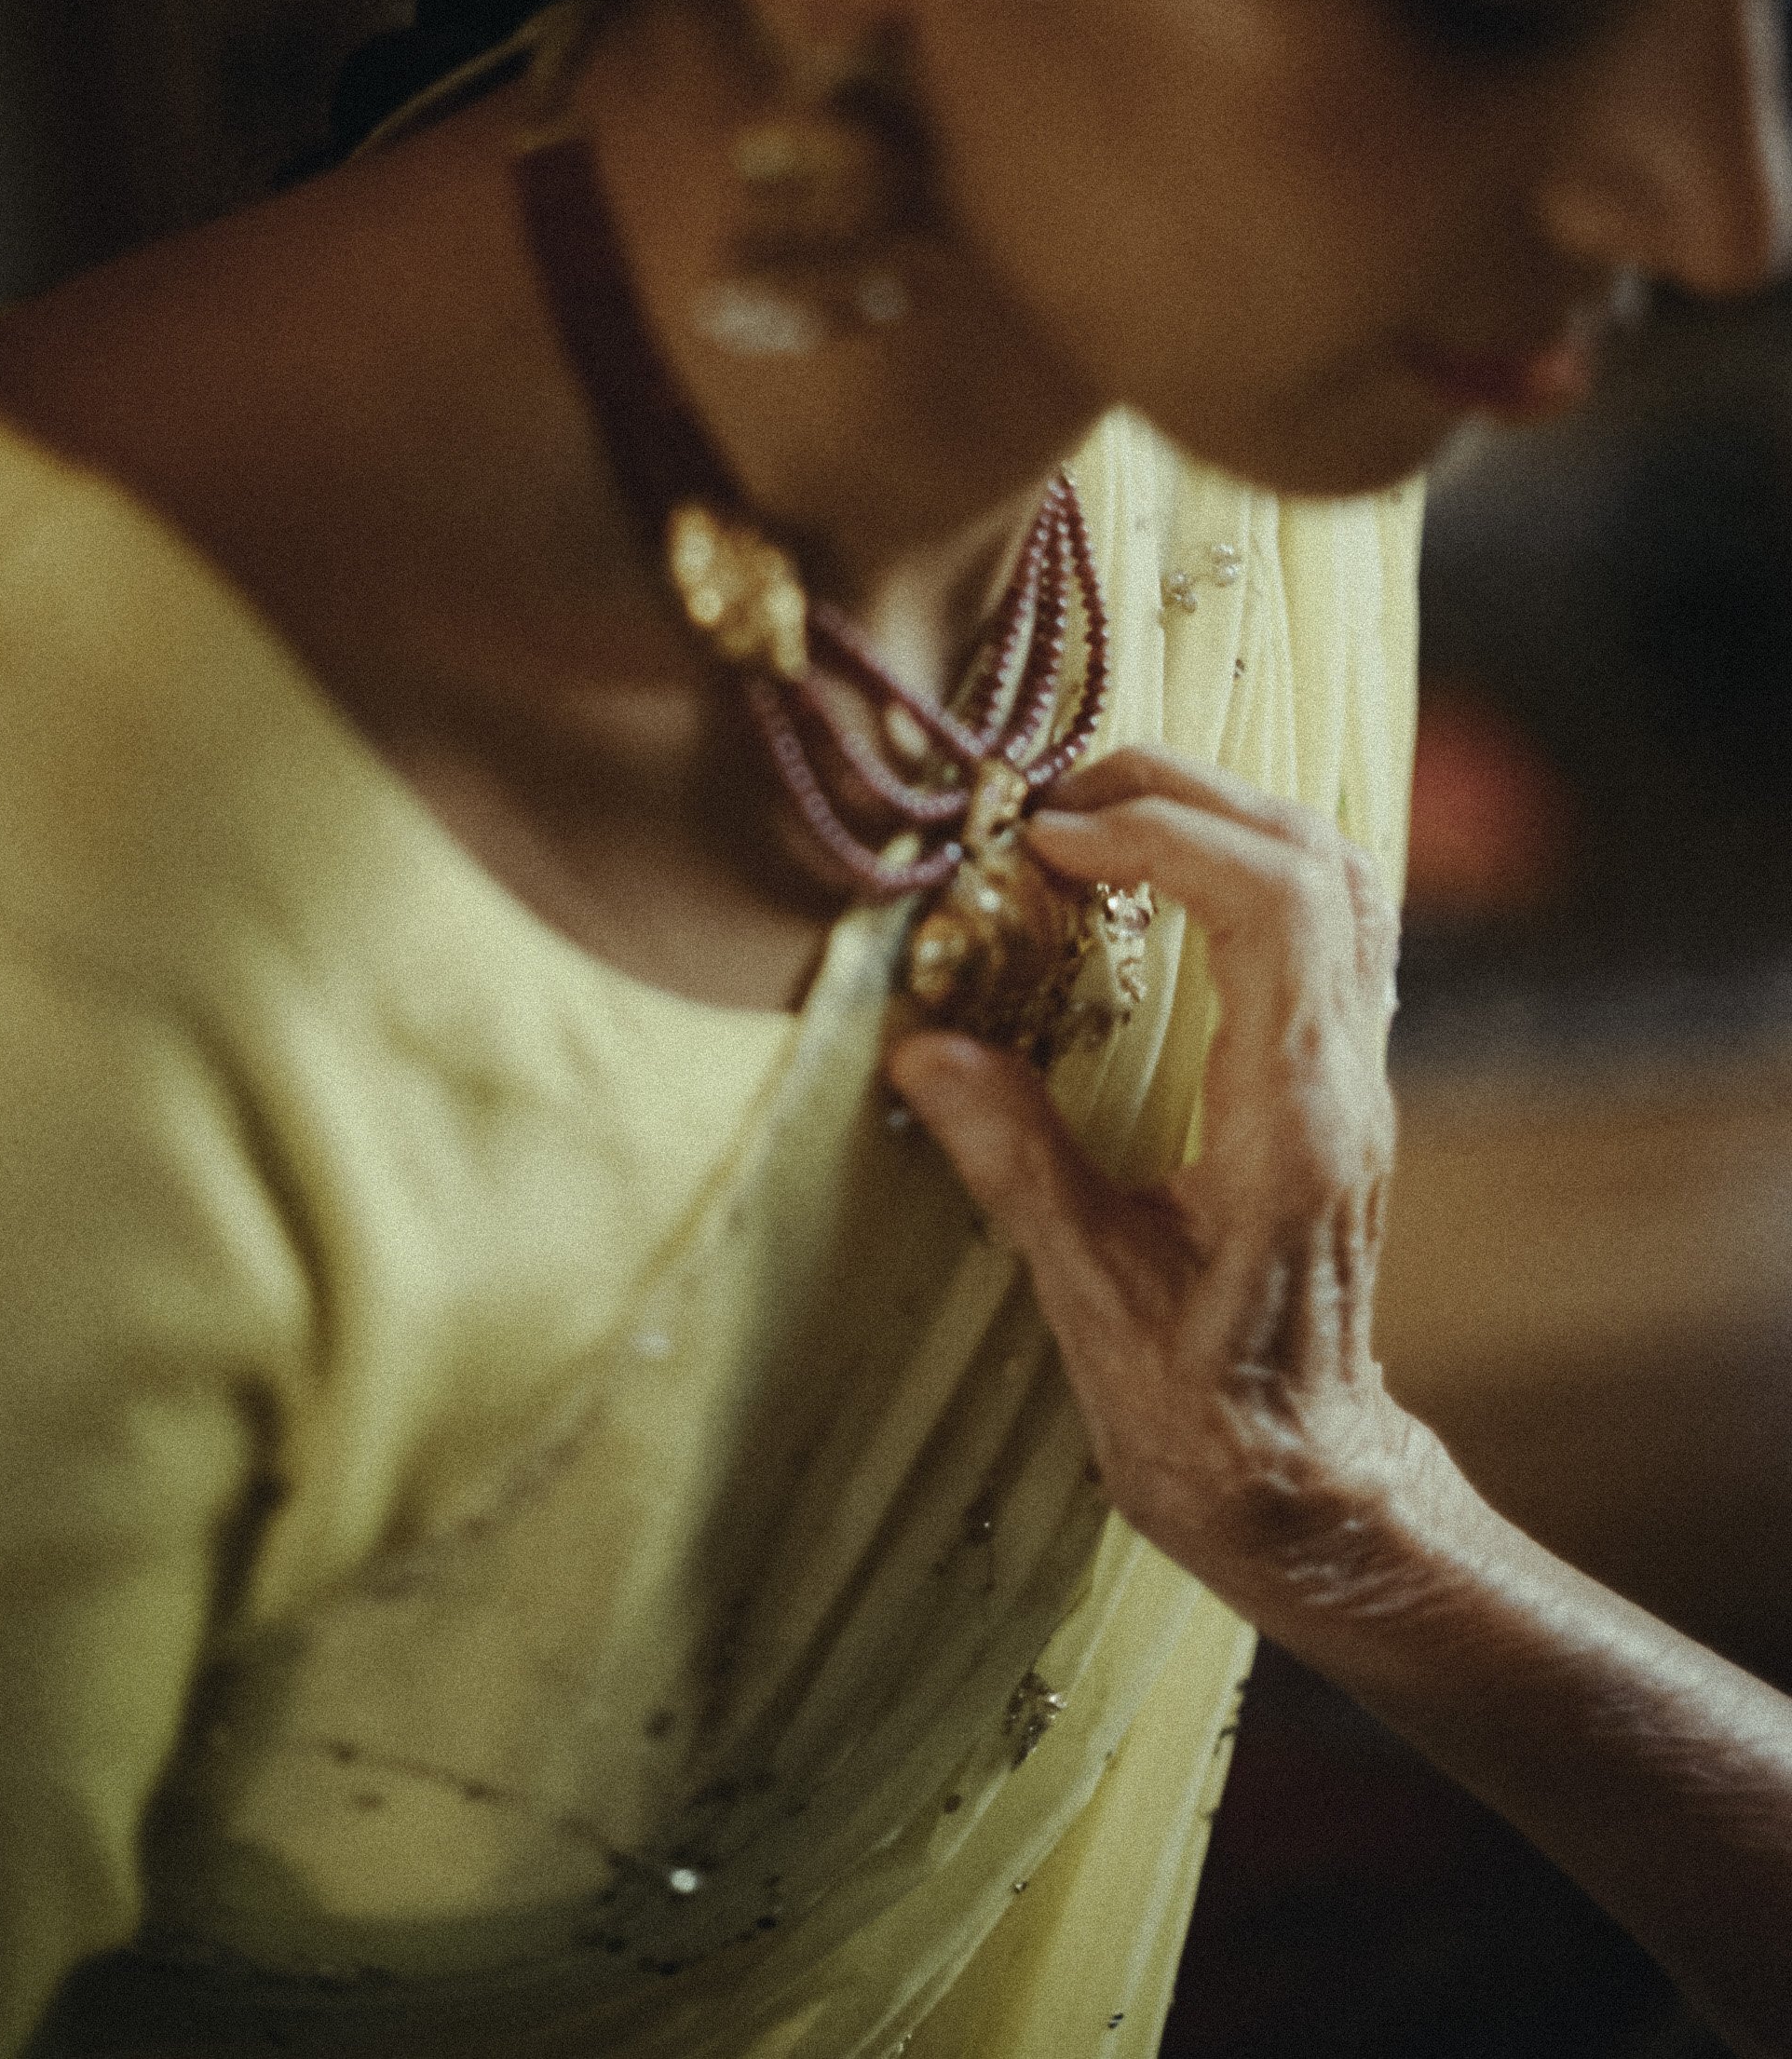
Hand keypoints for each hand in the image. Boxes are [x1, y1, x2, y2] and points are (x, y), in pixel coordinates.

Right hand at [887, 747, 1424, 1617]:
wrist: (1311, 1488)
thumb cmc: (1205, 1425)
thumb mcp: (1091, 1306)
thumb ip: (1018, 1166)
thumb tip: (924, 1049)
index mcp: (1289, 1124)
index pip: (1272, 907)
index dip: (1161, 835)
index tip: (1046, 837)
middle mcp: (1343, 1080)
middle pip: (1316, 860)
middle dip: (1186, 794)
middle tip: (1057, 800)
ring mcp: (1357, 1075)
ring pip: (1340, 878)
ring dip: (1226, 814)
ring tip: (1101, 816)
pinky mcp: (1341, 1080)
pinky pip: (1330, 920)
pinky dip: (1248, 860)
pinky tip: (1160, 879)